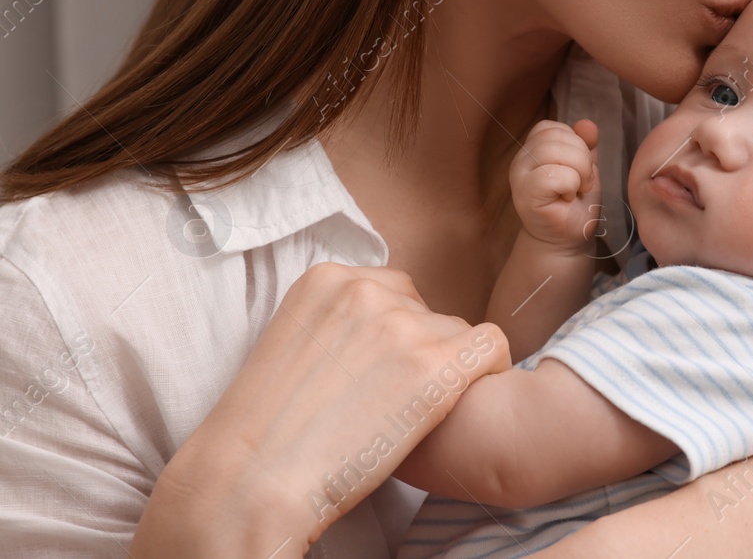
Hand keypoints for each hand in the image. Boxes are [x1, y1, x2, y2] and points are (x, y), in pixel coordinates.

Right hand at [131, 263, 509, 556]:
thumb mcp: (292, 345)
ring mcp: (403, 325)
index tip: (379, 373)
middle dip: (419, 351)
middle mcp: (366, 290)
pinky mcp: (435, 365)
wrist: (250, 482)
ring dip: (445, 371)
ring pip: (456, 334)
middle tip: (391, 401)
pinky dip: (489, 372)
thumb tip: (391, 331)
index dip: (395, 334)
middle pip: (426, 310)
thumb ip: (340, 324)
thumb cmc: (265, 434)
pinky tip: (462, 404)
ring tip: (409, 417)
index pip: (393, 290)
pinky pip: (492, 348)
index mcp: (325, 279)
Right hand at [509, 118, 602, 254]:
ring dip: (579, 172)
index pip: (552, 127)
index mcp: (532, 148)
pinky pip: (554, 175)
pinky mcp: (525, 194)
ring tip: (575, 190)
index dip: (574, 144)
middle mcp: (521, 158)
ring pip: (557, 151)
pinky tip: (567, 199)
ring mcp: (519, 176)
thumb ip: (586, 144)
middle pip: (557, 136)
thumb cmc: (576, 203)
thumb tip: (587, 124)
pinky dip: (571, 186)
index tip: (577, 169)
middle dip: (582, 159)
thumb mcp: (585, 167)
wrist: (569, 239)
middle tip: (581, 183)